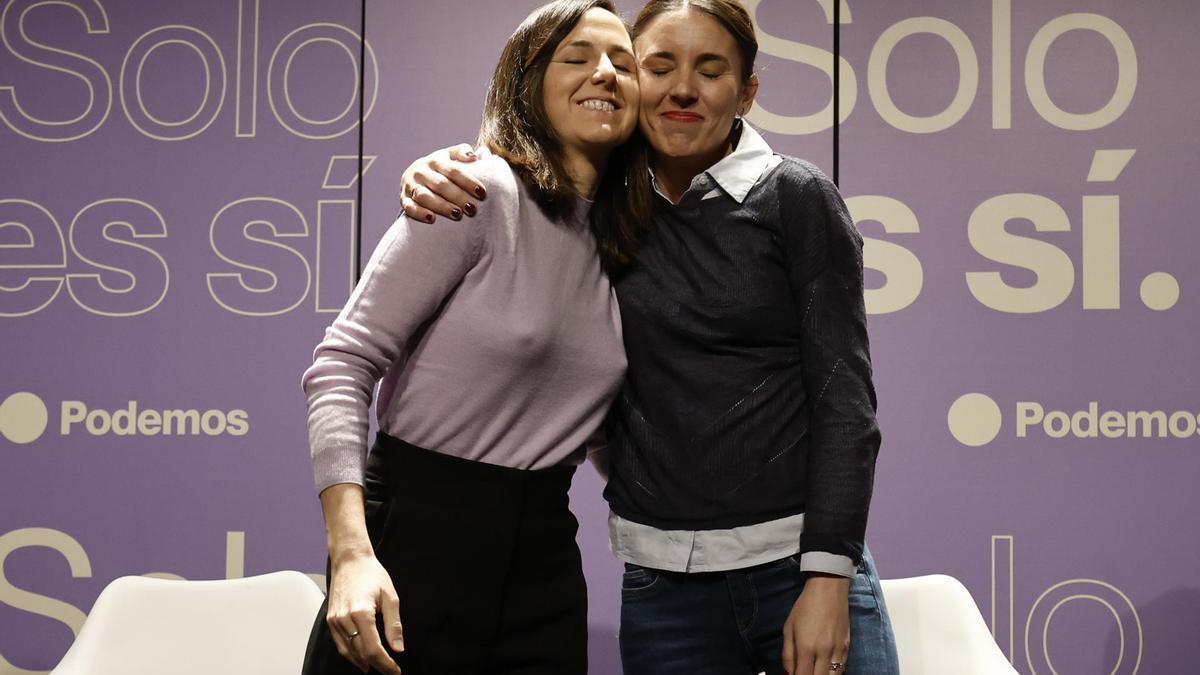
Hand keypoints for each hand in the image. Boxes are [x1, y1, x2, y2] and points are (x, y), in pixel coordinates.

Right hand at [325, 551, 403, 673]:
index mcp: (361, 612)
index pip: (373, 649)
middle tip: (389, 670)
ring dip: (363, 662)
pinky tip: (361, 657)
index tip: (395, 670)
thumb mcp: (390, 597)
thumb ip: (394, 625)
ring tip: (377, 667)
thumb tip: (397, 647)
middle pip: (360, 653)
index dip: (385, 664)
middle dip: (377, 665)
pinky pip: (340, 643)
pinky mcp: (331, 619)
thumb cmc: (371, 574)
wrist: (350, 560)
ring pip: (348, 651)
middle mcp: (344, 618)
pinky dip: (351, 653)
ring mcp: (335, 620)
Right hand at [399, 143, 485, 223]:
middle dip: (457, 196)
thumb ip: (462, 153)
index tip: (482, 193)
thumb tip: (474, 156)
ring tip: (457, 214)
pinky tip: (432, 219)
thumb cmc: (441, 168)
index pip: (453, 170)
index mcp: (435, 160)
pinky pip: (409, 207)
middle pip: (440, 184)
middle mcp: (421, 171)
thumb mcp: (450, 156)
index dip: (468, 181)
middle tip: (472, 208)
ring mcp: (411, 185)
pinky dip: (419, 213)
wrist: (415, 175)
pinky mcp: (403, 199)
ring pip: (424, 196)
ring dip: (441, 206)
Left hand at [782, 573, 850, 674]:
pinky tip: (825, 668)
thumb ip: (788, 654)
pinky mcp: (847, 647)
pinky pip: (842, 668)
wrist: (828, 590)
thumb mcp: (788, 629)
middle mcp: (824, 652)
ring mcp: (838, 650)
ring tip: (814, 670)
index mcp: (806, 647)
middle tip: (804, 672)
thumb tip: (789, 674)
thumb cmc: (805, 607)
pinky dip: (833, 672)